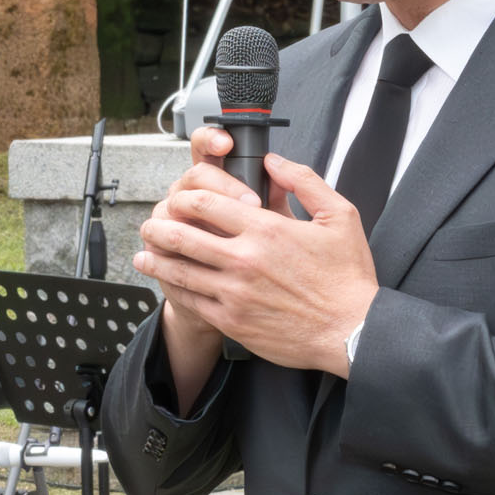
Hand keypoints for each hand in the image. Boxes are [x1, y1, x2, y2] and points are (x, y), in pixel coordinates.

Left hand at [135, 150, 377, 376]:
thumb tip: (273, 162)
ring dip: (156, 258)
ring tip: (143, 252)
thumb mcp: (340, 216)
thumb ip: (304, 181)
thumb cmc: (348, 278)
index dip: (185, 195)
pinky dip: (173, 289)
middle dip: (159, 225)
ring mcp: (235, 293)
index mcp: (266, 229)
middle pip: (183, 234)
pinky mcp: (233, 321)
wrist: (351, 332)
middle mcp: (244, 260)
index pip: (207, 202)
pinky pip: (192, 301)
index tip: (179, 197)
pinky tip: (167, 284)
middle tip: (150, 223)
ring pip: (180, 270)